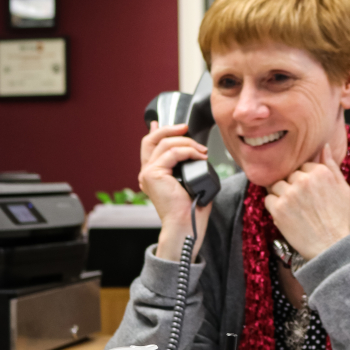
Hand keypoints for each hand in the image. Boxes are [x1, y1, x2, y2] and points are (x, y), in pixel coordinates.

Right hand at [139, 121, 211, 260]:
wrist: (186, 225)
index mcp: (153, 175)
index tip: (172, 125)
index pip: (150, 146)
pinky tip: (200, 156)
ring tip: (202, 151)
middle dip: (170, 130)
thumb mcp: (190, 181)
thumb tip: (198, 154)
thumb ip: (188, 167)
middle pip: (152, 140)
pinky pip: (172, 153)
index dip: (159, 131)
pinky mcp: (153, 174)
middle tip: (186, 128)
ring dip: (187, 143)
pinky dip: (188, 151)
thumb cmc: (191, 209)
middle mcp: (146, 173)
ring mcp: (148, 173)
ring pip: (165, 144)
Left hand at [264, 144, 349, 260]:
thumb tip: (325, 146)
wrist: (331, 247)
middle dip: (293, 186)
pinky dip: (274, 207)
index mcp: (321, 172)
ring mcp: (289, 194)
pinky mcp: (278, 209)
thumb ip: (332, 166)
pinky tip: (287, 216)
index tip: (310, 192)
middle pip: (289, 174)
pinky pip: (268, 199)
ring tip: (294, 209)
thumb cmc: (340, 219)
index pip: (303, 165)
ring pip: (276, 185)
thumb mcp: (344, 189)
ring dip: (281, 195)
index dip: (305, 179)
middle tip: (302, 203)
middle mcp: (304, 179)